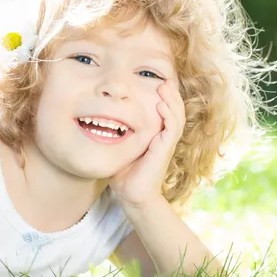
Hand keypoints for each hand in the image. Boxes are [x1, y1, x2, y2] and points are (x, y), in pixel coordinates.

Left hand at [109, 80, 184, 206]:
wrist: (132, 196)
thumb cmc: (124, 174)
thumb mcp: (120, 147)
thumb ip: (116, 133)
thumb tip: (99, 118)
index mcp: (157, 136)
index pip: (166, 111)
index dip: (165, 97)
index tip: (158, 82)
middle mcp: (164, 138)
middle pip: (175, 110)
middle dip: (171, 94)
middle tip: (164, 80)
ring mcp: (166, 144)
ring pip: (177, 117)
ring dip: (172, 101)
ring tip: (165, 87)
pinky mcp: (164, 150)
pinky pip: (171, 129)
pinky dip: (168, 116)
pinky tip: (162, 106)